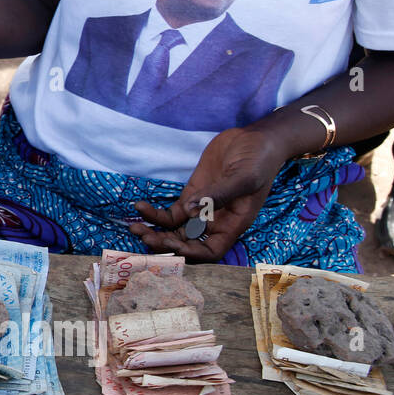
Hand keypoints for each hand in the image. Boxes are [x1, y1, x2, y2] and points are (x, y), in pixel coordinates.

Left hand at [128, 127, 285, 261]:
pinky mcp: (190, 195)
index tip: (173, 247)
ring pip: (174, 230)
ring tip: (135, 227)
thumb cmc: (258, 161)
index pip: (211, 252)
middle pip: (187, 244)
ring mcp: (200, 209)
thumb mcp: (244, 177)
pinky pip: (169, 213)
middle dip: (165, 244)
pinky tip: (140, 207)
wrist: (254, 139)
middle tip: (146, 237)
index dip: (192, 254)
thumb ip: (218, 195)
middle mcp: (215, 222)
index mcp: (232, 225)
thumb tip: (191, 211)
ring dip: (154, 232)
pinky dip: (153, 214)